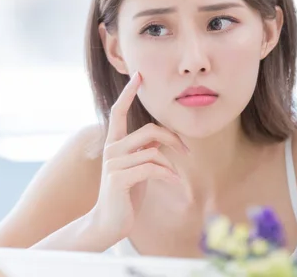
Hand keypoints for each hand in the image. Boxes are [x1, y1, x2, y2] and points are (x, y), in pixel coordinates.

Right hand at [88, 72, 188, 245]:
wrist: (108, 222)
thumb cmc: (126, 193)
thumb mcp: (136, 167)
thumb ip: (144, 149)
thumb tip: (162, 137)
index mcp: (114, 143)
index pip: (118, 111)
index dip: (128, 92)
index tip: (138, 75)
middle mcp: (111, 149)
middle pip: (149, 130)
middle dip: (173, 139)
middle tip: (187, 153)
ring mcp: (113, 164)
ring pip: (153, 151)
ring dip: (171, 165)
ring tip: (176, 177)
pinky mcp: (119, 179)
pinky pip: (152, 169)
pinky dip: (169, 176)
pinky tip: (175, 184)